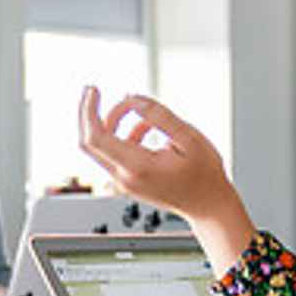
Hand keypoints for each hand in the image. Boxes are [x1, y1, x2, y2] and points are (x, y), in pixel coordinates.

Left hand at [77, 87, 256, 274]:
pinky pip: (114, 154)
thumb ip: (159, 116)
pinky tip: (144, 129)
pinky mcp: (128, 182)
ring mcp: (124, 182)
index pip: (97, 137)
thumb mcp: (189, 138)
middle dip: (88, 113)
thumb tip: (132, 99)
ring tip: (135, 110)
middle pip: (88, 142)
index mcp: (138, 167)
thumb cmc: (204, 175)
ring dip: (111, 123)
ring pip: (100, 147)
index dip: (89, 110)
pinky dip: (123, 135)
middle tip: (93, 90)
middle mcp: (125, 177)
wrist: (208, 205)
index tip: (93, 90)